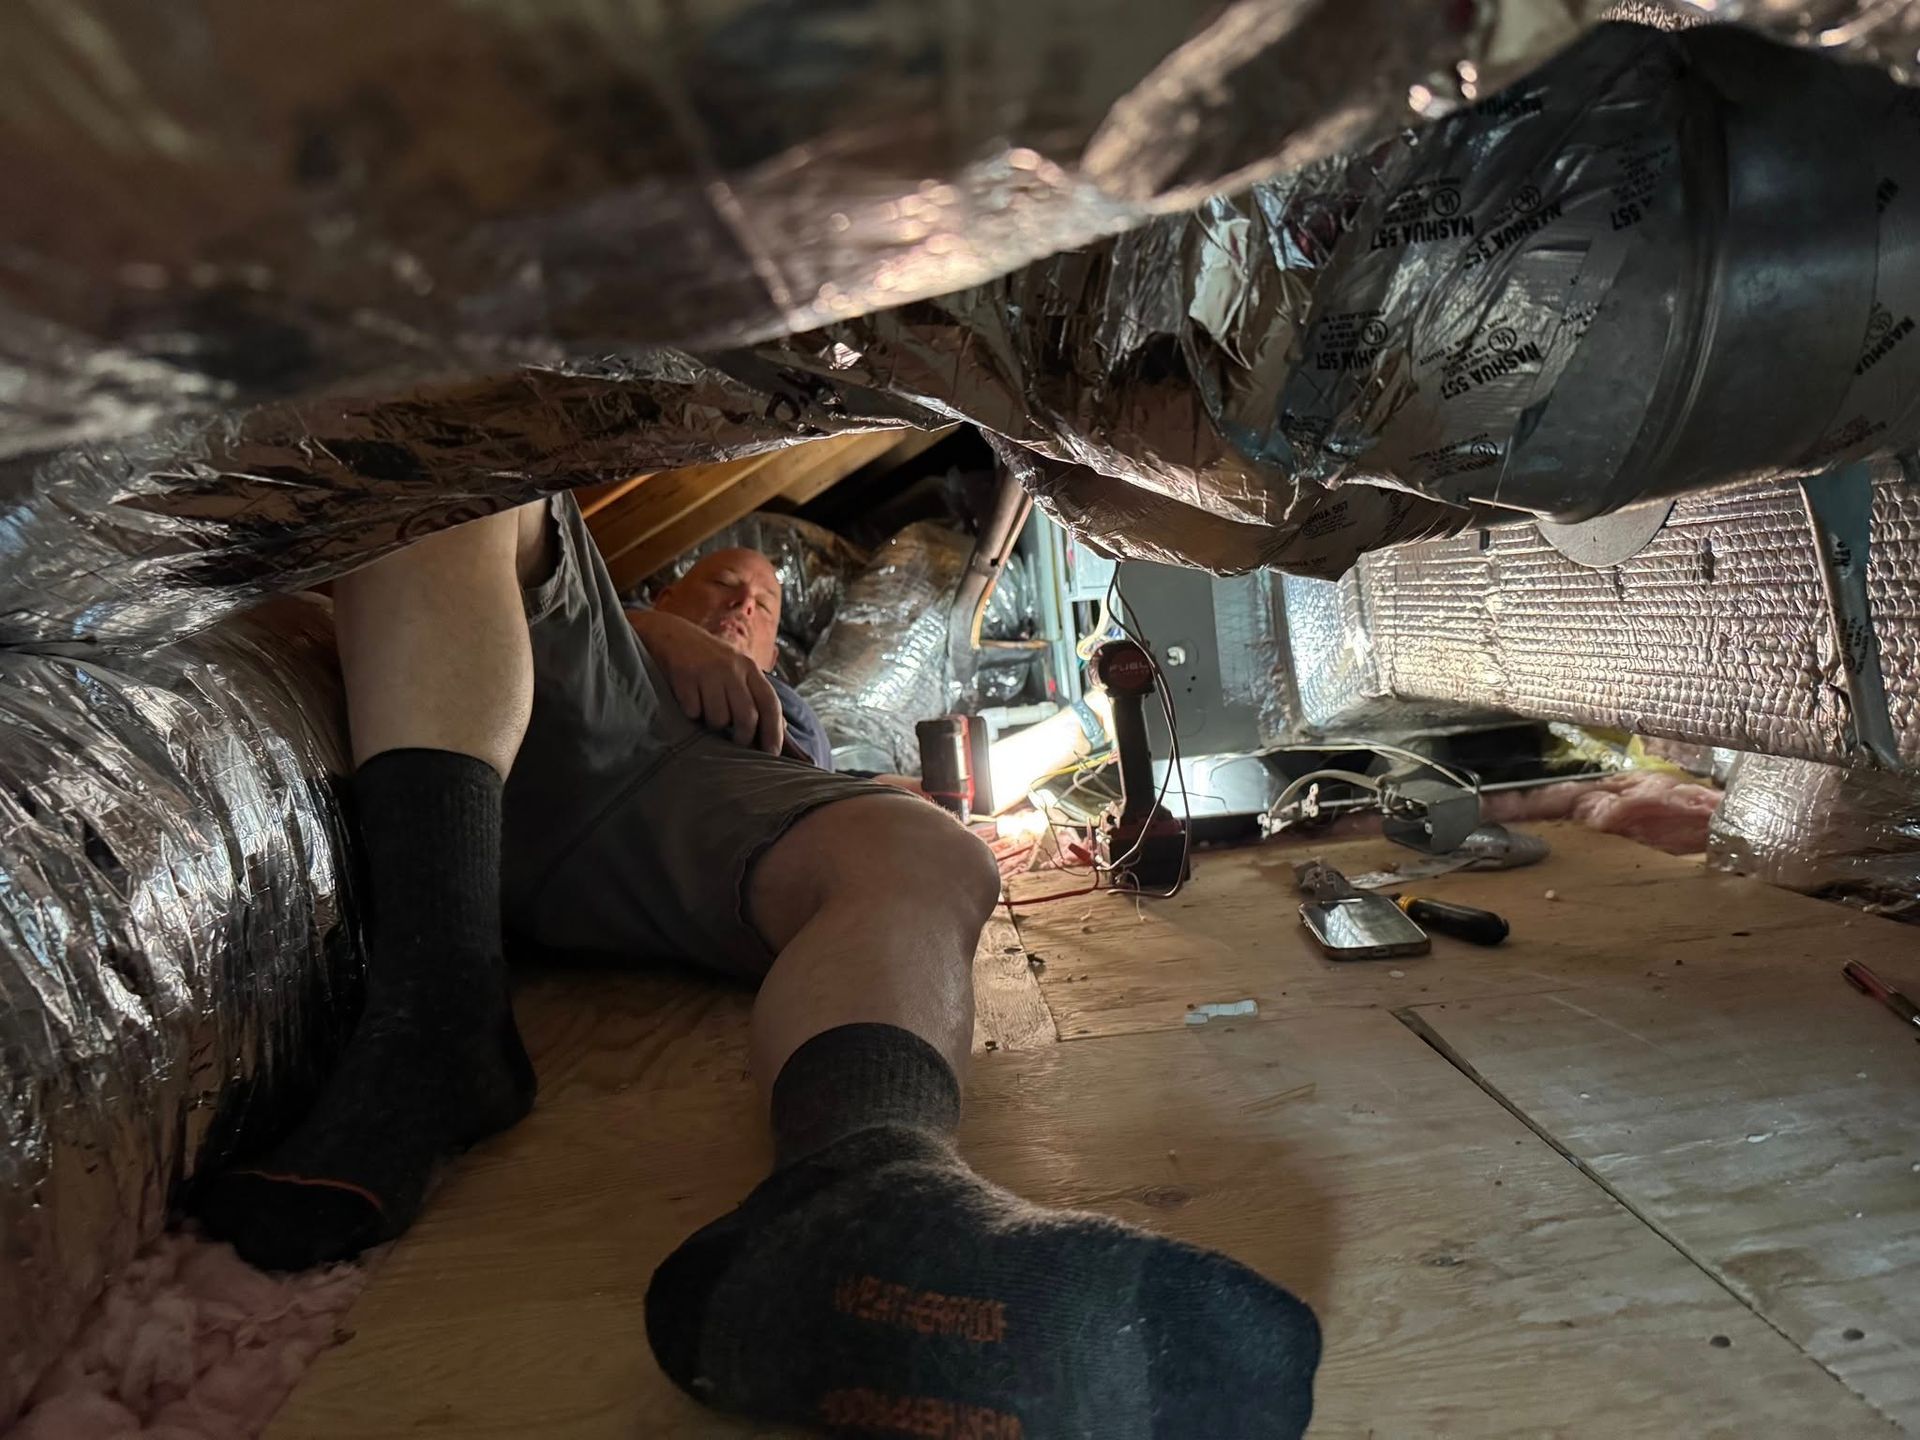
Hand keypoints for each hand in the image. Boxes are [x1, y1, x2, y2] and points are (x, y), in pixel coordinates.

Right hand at [626, 609, 784, 753]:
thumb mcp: (737, 670)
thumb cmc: (708, 659)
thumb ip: (757, 695)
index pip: (770, 703)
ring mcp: (708, 672)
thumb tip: (782, 728)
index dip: (774, 732)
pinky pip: (693, 712)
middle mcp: (732, 668)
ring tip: (707, 712)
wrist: (670, 634)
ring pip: (718, 719)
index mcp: (749, 668)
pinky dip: (692, 714)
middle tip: (736, 742)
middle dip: (743, 737)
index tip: (772, 753)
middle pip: (747, 717)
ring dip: (713, 724)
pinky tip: (690, 701)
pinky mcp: (685, 676)